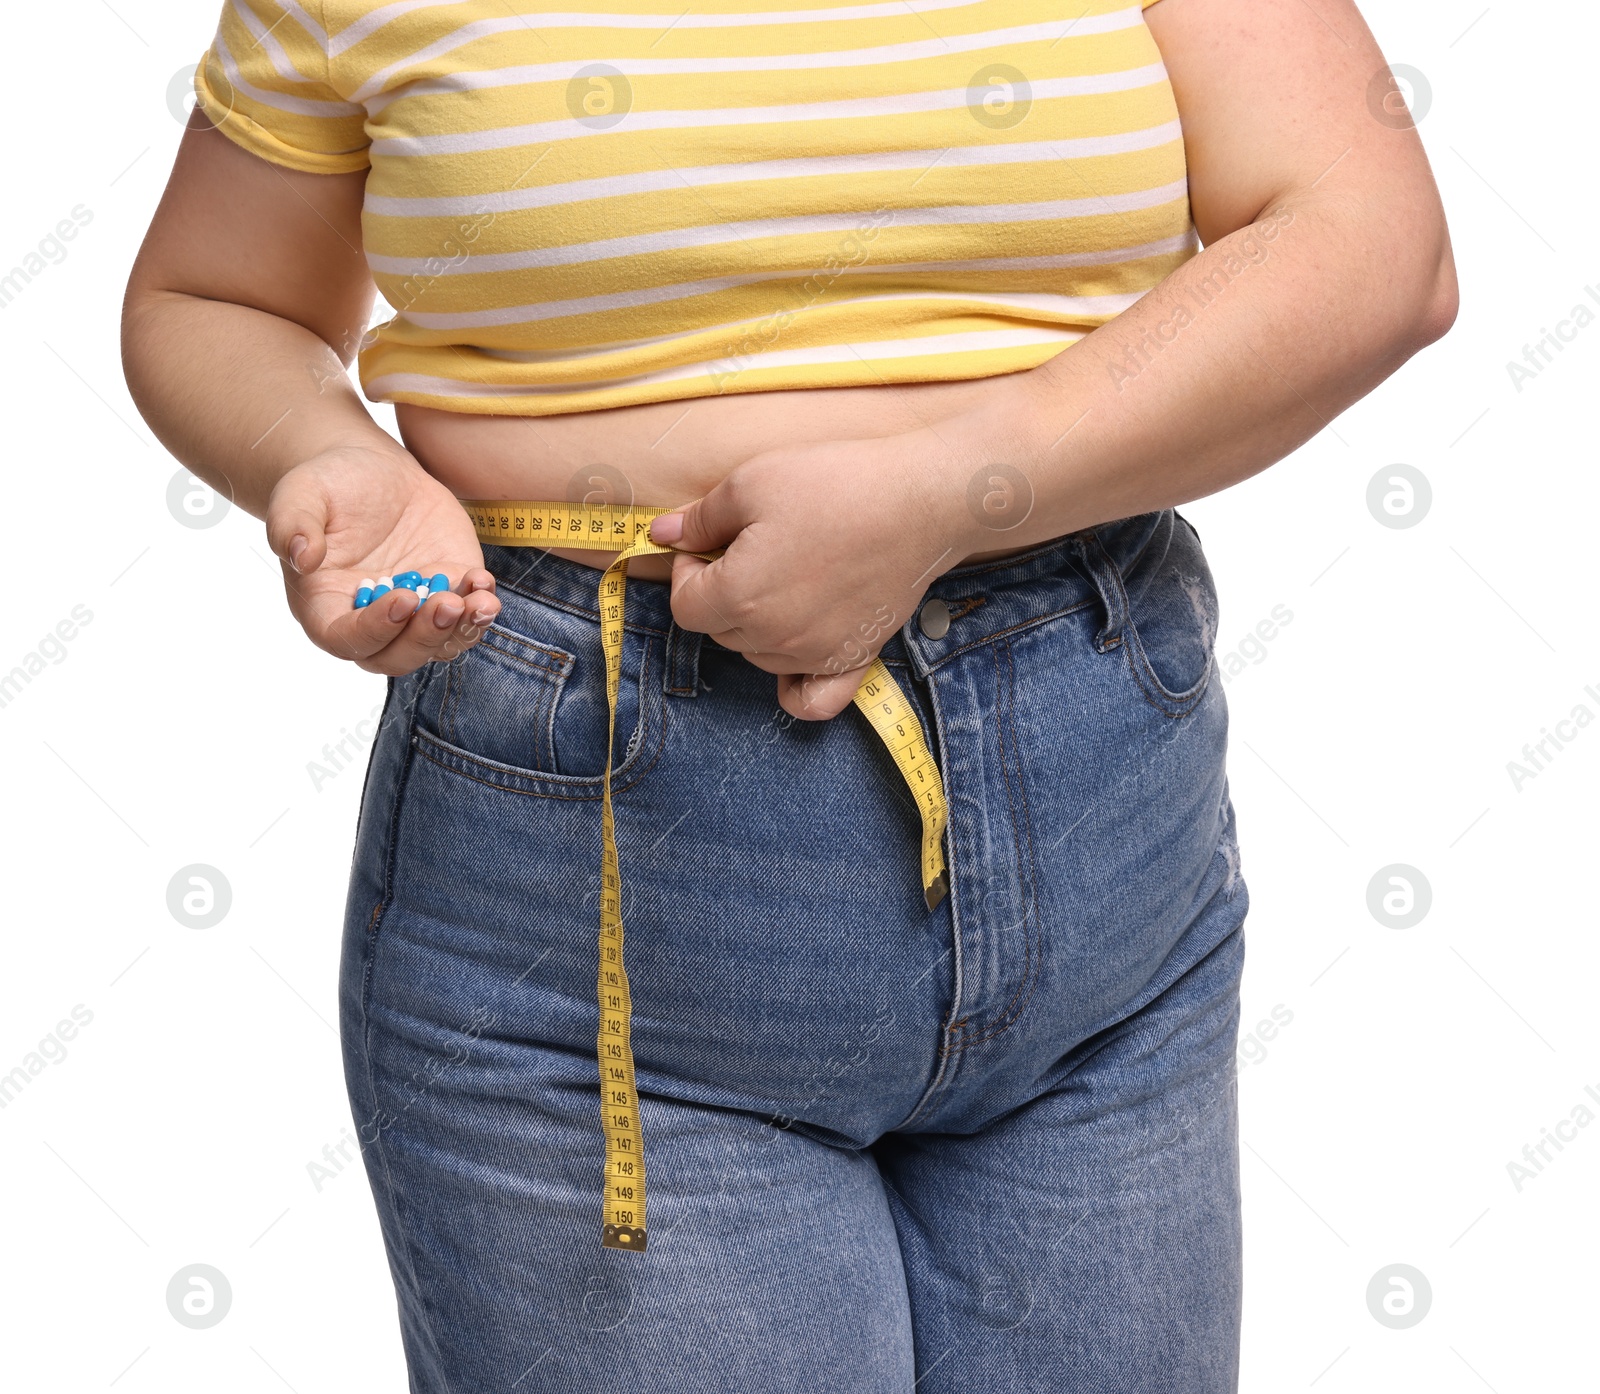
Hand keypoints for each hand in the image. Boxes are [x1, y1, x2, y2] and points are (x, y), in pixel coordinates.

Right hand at [265, 443, 501, 674]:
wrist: (373, 472)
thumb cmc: (328, 485)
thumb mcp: (300, 494)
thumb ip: (292, 524)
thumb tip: (300, 556)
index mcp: (326, 609)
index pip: (348, 640)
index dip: (376, 629)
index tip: (403, 599)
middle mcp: (371, 621)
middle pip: (397, 656)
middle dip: (425, 637)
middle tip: (447, 604)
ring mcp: (414, 613)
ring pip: (439, 645)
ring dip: (462, 630)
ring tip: (480, 601)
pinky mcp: (448, 594)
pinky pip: (467, 618)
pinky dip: (480, 609)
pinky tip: (484, 584)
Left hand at [649, 434, 964, 720]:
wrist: (920, 501)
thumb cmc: (836, 484)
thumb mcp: (751, 483)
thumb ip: (698, 519)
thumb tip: (660, 536)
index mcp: (738, 596)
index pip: (684, 604)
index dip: (689, 571)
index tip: (710, 543)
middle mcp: (773, 638)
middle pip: (719, 631)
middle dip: (722, 592)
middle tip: (752, 550)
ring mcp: (814, 655)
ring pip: (758, 655)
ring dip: (756, 625)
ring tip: (787, 576)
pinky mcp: (853, 659)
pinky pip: (811, 700)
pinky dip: (795, 686)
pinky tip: (794, 655)